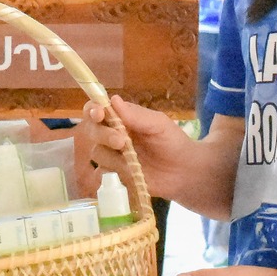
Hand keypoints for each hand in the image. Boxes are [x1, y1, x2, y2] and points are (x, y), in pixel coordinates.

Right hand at [79, 96, 194, 201]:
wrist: (184, 172)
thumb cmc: (173, 142)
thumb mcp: (159, 125)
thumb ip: (137, 115)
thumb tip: (113, 100)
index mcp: (121, 119)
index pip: (97, 110)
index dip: (92, 110)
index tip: (99, 113)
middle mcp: (112, 136)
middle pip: (92, 131)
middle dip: (103, 134)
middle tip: (121, 141)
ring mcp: (113, 157)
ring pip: (98, 153)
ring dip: (111, 156)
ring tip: (132, 160)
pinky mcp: (116, 176)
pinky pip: (102, 175)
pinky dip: (109, 174)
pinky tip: (126, 173)